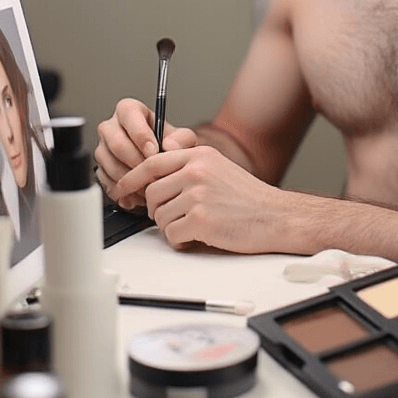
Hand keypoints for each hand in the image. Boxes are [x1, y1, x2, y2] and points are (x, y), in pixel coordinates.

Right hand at [95, 98, 197, 209]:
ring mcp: (103, 149)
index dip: (141, 135)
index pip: (128, 115)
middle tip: (153, 173)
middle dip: (137, 162)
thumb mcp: (182, 138)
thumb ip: (182, 138)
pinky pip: (107, 182)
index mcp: (129, 110)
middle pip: (117, 144)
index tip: (154, 151)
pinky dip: (125, 192)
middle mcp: (111, 127)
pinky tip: (139, 194)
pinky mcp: (100, 169)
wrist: (161, 164)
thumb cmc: (167, 145)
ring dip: (132, 180)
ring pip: (111, 165)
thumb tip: (169, 146)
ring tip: (150, 186)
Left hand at [115, 145, 291, 251]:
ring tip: (193, 227)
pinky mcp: (200, 220)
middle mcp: (196, 172)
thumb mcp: (218, 168)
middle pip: (151, 193)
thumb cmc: (248, 197)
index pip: (151, 163)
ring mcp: (197, 195)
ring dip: (171, 227)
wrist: (275, 216)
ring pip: (159, 216)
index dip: (132, 178)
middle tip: (173, 217)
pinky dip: (181, 241)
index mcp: (198, 156)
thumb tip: (153, 180)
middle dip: (156, 210)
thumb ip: (188, 167)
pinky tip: (198, 237)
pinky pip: (171, 235)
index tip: (122, 187)